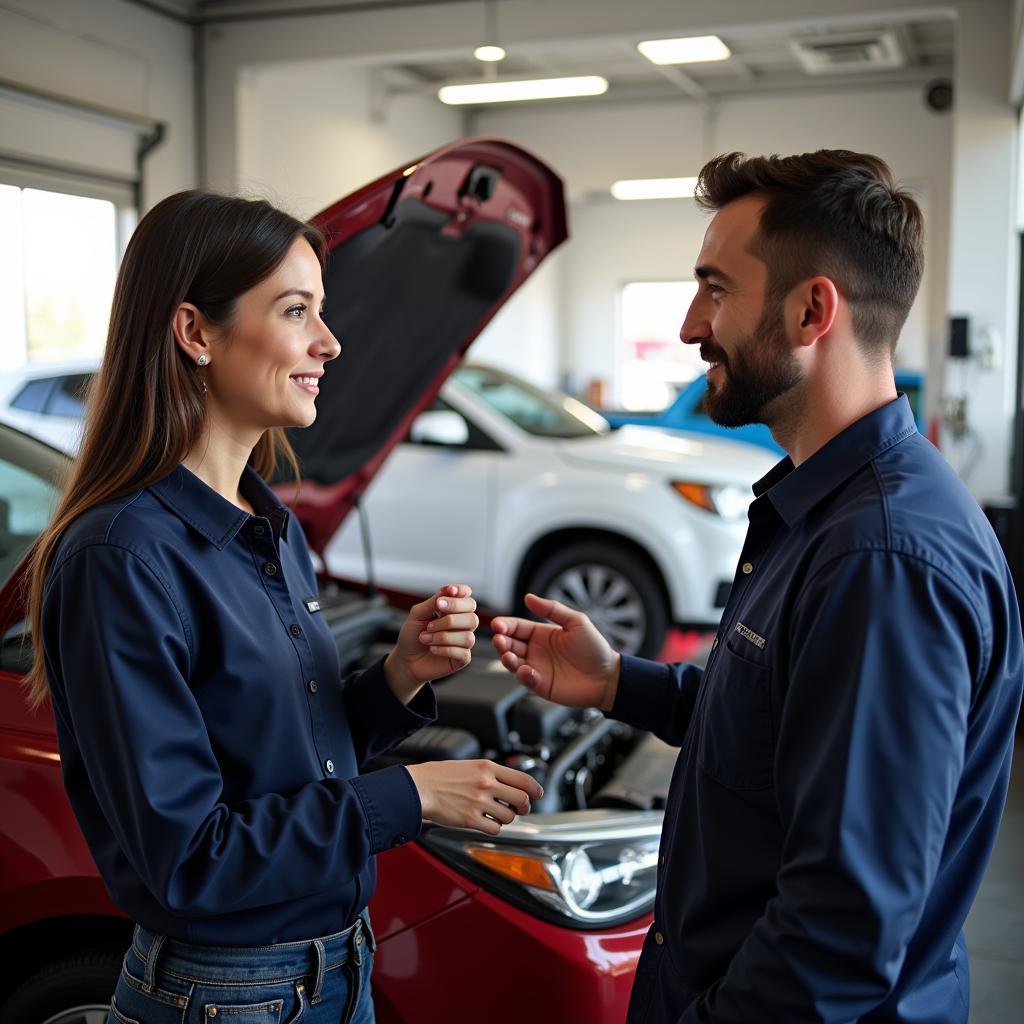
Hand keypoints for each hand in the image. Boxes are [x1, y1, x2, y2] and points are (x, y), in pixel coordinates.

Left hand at [385, 585, 477, 701]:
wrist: (405, 659)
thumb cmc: (412, 635)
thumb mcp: (418, 614)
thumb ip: (434, 601)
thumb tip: (449, 589)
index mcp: (454, 609)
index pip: (467, 595)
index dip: (462, 592)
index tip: (449, 591)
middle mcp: (462, 623)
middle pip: (472, 616)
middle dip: (449, 619)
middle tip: (429, 624)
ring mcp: (463, 641)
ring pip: (467, 636)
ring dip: (443, 637)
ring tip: (426, 639)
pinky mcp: (462, 658)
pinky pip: (463, 652)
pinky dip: (444, 649)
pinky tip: (432, 649)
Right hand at [406, 759, 544, 835]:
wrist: (419, 787)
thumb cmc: (441, 776)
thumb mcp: (470, 765)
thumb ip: (491, 773)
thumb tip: (510, 784)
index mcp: (487, 767)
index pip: (523, 779)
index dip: (536, 789)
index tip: (537, 794)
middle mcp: (486, 783)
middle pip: (522, 799)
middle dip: (525, 807)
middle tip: (521, 809)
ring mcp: (479, 802)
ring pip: (510, 816)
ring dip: (507, 818)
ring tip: (497, 814)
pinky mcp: (471, 819)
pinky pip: (495, 829)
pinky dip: (494, 828)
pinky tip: (486, 822)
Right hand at [491, 593, 620, 710]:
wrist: (608, 677)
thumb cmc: (594, 648)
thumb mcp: (576, 622)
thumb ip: (552, 609)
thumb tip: (528, 597)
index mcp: (541, 634)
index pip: (516, 627)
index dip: (505, 625)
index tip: (497, 625)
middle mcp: (535, 651)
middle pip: (509, 644)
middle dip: (501, 642)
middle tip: (499, 640)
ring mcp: (536, 668)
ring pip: (513, 663)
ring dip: (507, 659)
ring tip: (508, 656)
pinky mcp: (540, 685)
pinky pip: (525, 680)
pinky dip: (523, 676)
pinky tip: (527, 671)